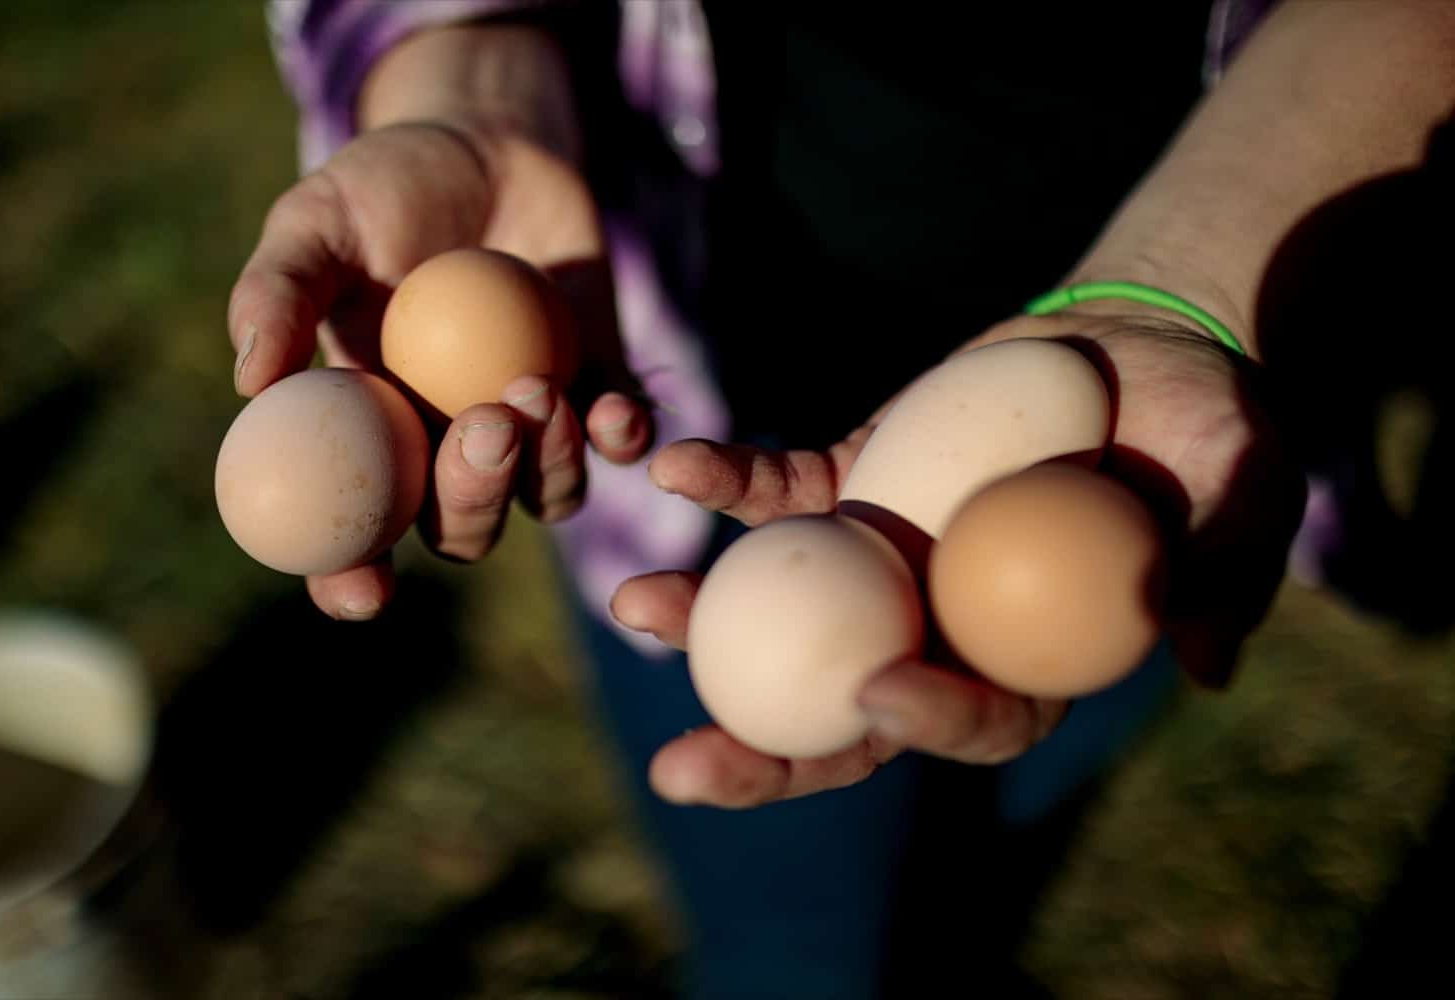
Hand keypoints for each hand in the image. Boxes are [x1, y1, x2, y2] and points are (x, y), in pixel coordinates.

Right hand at [226, 122, 651, 618]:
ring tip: (535, 383)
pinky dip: (619, 437)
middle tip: (482, 422)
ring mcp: (528, 428)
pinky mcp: (597, 390)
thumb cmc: (384, 186)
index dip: (352, 577)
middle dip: (473, 499)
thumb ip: (280, 292)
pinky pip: (616, 442)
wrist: (487, 140)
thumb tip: (251, 381)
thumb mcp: (316, 222)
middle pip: (462, 529)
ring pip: (547, 497)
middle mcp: (447, 447)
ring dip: (548, 464)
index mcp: (368, 434)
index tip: (364, 590)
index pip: (353, 531)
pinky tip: (611, 407)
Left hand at [610, 313, 1304, 807]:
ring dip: (706, 616)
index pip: (977, 716)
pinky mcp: (855, 479)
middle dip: (761, 749)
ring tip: (636, 610)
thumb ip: (1224, 568)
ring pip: (786, 607)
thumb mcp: (1245, 494)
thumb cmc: (1211, 432)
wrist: (1145, 348)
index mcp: (1032, 658)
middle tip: (680, 768)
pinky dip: (733, 482)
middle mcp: (943, 623)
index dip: (930, 723)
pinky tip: (678, 467)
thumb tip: (1203, 658)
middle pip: (844, 704)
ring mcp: (888, 556)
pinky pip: (783, 491)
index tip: (880, 700)